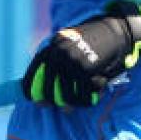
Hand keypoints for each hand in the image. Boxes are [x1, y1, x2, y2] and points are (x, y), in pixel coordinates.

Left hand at [21, 1, 140, 107]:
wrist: (111, 31)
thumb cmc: (90, 41)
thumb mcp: (68, 43)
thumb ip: (57, 58)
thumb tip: (44, 83)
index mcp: (52, 46)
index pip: (34, 70)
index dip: (29, 87)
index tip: (31, 99)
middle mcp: (59, 53)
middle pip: (47, 87)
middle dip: (49, 100)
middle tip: (52, 107)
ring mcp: (72, 61)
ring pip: (65, 94)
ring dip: (70, 103)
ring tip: (70, 108)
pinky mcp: (86, 69)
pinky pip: (81, 93)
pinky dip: (86, 99)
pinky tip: (89, 100)